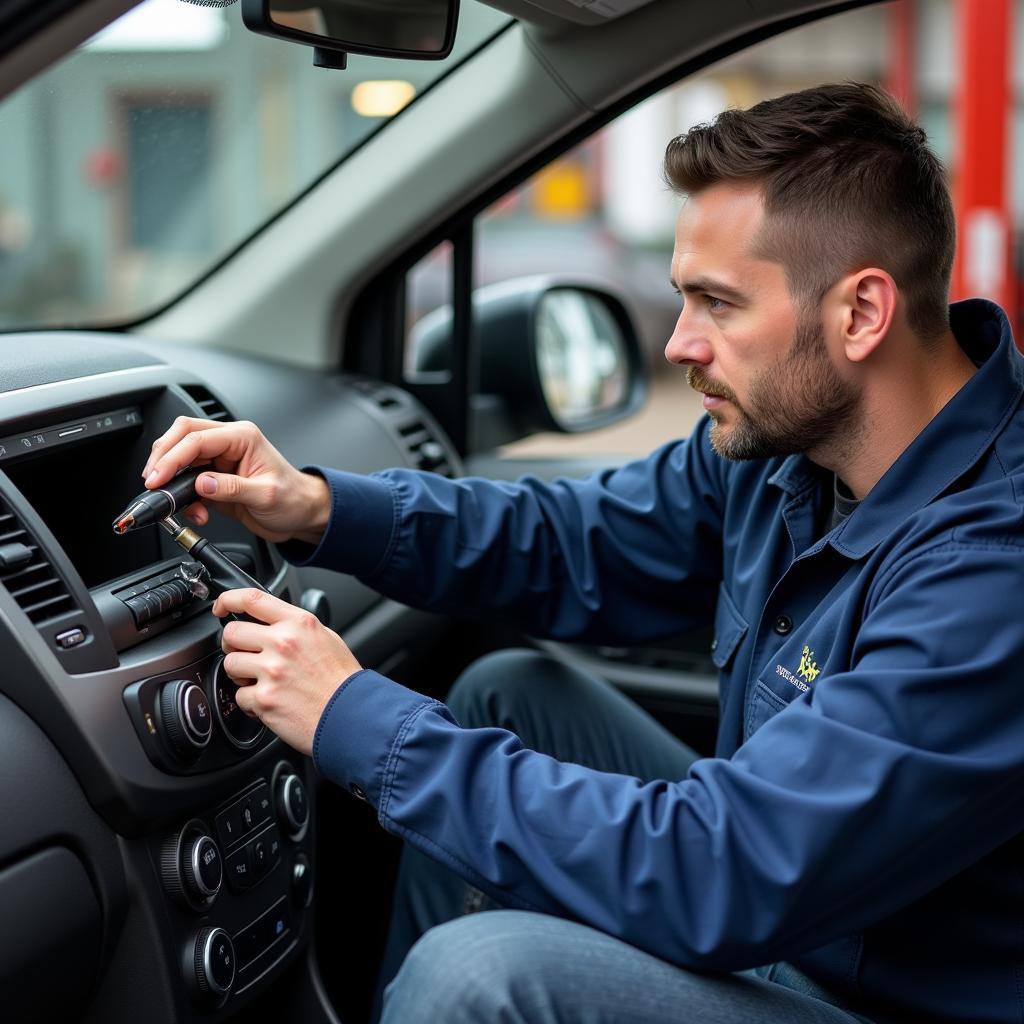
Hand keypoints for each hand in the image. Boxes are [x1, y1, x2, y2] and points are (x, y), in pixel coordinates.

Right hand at [142, 417, 329, 544]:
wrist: (303, 515)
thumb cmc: (294, 499)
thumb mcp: (266, 495)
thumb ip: (232, 488)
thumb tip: (201, 484)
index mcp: (243, 437)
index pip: (197, 438)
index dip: (172, 457)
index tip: (157, 477)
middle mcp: (230, 444)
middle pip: (182, 437)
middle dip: (163, 458)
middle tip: (152, 481)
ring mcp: (221, 461)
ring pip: (182, 458)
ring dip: (172, 480)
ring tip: (175, 502)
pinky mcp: (215, 479)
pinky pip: (188, 482)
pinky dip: (184, 497)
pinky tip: (195, 512)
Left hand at [215, 588, 361, 755]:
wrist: (351, 715)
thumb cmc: (342, 681)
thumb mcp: (326, 638)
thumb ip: (297, 628)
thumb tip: (272, 623)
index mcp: (299, 623)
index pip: (252, 599)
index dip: (228, 600)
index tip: (221, 607)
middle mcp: (283, 642)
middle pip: (232, 632)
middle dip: (233, 645)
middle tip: (246, 655)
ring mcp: (272, 671)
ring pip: (230, 664)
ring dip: (240, 675)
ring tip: (262, 682)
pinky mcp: (264, 698)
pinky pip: (239, 695)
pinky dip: (251, 702)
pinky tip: (271, 702)